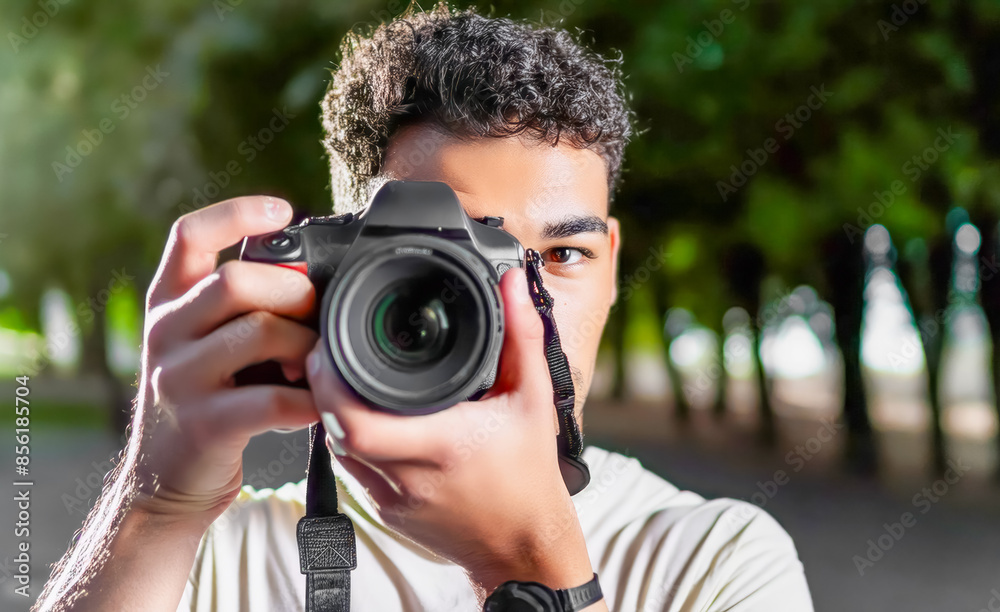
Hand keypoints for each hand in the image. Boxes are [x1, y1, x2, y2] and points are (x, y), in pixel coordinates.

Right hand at [132, 196, 320, 521]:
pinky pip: (271, 400)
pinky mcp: (203, 425)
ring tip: (319, 366)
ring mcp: (179, 379)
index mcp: (170, 302)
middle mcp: (166, 332)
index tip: (283, 210)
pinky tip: (319, 405)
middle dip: (294, 292)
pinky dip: (309, 400)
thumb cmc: (209, 400)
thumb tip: (318, 281)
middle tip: (318, 317)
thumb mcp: (210, 343)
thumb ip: (246, 309)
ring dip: (307, 346)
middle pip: (236, 280)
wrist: (166, 480)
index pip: (189, 235)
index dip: (236, 214)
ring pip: (259, 332)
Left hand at [306, 267, 595, 596]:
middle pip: (335, 427)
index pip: (358, 419)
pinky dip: (350, 437)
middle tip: (327, 352)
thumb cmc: (531, 476)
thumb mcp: (534, 398)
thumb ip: (522, 335)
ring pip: (338, 447)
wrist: (524, 546)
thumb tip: (510, 285)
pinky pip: (352, 467)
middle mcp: (409, 475)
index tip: (331, 346)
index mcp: (442, 444)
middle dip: (322, 386)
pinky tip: (364, 415)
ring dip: (333, 411)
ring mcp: (391, 498)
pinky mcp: (384, 511)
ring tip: (341, 376)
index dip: (330, 382)